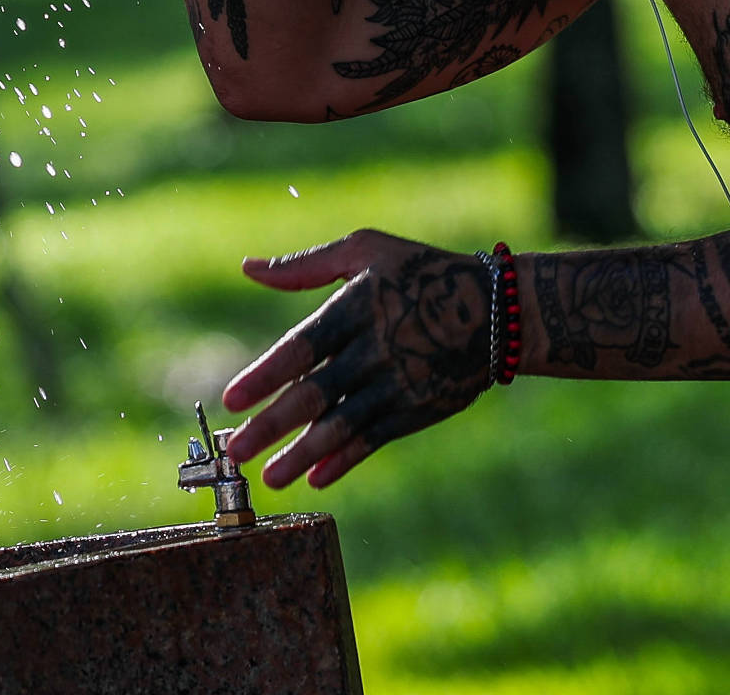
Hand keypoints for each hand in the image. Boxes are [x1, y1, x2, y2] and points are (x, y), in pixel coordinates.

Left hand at [220, 230, 490, 488]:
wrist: (499, 311)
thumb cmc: (421, 272)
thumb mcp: (367, 251)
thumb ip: (305, 266)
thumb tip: (247, 267)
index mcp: (357, 306)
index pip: (302, 346)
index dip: (266, 375)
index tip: (231, 400)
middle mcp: (376, 348)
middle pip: (315, 394)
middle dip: (272, 426)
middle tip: (236, 451)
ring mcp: (398, 383)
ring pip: (342, 425)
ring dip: (303, 454)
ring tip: (270, 477)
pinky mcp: (417, 409)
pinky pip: (375, 439)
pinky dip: (345, 460)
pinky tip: (316, 477)